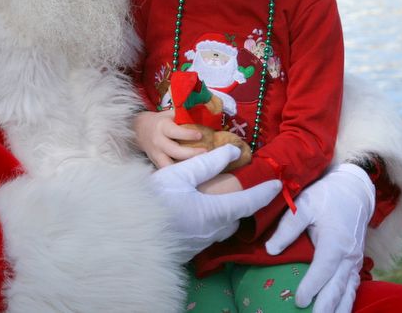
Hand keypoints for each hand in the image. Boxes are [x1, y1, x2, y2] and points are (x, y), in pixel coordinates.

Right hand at [133, 109, 204, 167]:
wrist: (140, 129)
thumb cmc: (160, 121)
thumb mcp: (169, 114)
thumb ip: (183, 116)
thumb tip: (204, 115)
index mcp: (162, 127)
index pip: (175, 132)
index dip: (188, 134)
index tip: (200, 135)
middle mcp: (158, 141)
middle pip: (175, 151)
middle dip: (191, 153)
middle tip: (205, 152)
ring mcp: (156, 153)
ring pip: (169, 164)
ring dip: (183, 166)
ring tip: (198, 165)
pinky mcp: (155, 162)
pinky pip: (166, 170)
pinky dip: (176, 172)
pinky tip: (189, 171)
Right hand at [150, 145, 280, 261]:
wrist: (124, 234)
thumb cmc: (152, 201)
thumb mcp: (180, 175)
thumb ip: (208, 163)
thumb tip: (232, 151)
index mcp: (215, 213)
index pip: (249, 203)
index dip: (265, 193)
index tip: (277, 185)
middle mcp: (212, 232)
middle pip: (235, 218)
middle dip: (242, 205)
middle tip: (241, 189)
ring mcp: (198, 244)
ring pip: (220, 228)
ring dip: (223, 214)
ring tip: (216, 198)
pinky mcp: (186, 249)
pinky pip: (205, 234)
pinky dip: (208, 221)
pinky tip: (193, 212)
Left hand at [265, 163, 374, 312]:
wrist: (353, 191)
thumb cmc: (326, 196)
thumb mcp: (304, 204)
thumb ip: (288, 227)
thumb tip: (270, 249)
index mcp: (335, 241)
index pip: (323, 269)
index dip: (312, 286)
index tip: (299, 301)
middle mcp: (348, 255)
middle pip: (337, 287)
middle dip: (325, 307)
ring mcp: (354, 261)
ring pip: (348, 292)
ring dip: (338, 309)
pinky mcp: (355, 264)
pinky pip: (352, 288)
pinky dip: (345, 303)